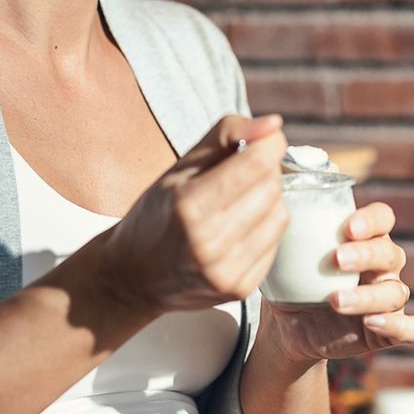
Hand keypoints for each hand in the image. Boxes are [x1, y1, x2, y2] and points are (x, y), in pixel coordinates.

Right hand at [101, 114, 288, 315]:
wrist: (133, 277)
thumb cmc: (156, 214)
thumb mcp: (180, 167)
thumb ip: (226, 135)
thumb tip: (274, 124)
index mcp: (188, 205)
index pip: (257, 164)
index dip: (270, 143)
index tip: (265, 138)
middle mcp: (208, 242)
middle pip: (271, 188)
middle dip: (266, 170)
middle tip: (245, 170)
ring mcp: (225, 271)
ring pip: (280, 215)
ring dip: (268, 199)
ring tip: (239, 201)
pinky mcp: (240, 290)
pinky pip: (276, 244)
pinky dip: (264, 228)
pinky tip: (240, 228)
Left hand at [259, 202, 413, 361]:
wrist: (286, 327)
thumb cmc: (290, 280)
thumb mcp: (284, 255)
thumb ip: (286, 229)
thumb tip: (272, 200)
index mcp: (364, 238)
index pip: (383, 218)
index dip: (372, 220)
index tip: (348, 228)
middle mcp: (383, 265)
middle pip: (390, 253)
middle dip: (365, 255)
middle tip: (336, 260)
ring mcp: (388, 297)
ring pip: (396, 292)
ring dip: (367, 296)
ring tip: (335, 301)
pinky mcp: (388, 329)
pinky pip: (412, 328)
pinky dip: (397, 325)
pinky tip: (372, 322)